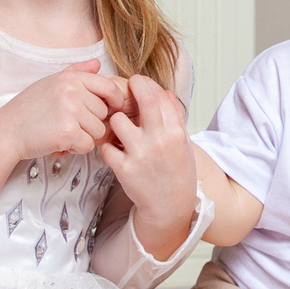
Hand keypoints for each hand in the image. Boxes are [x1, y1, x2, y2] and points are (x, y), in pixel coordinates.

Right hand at [0, 60, 127, 174]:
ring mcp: (71, 111)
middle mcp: (72, 91)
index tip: (112, 108)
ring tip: (63, 133)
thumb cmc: (27, 108)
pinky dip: (77, 149)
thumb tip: (97, 64)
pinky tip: (61, 143)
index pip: (109, 86)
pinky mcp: (68, 132)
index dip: (115, 100)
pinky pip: (88, 145)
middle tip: (70, 124)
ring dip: (85, 137)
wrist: (6, 131)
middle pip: (104, 113)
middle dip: (92, 123)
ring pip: (99, 131)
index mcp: (71, 78)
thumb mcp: (50, 83)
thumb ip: (76, 72)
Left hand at [96, 73, 197, 259]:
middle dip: (131, 88)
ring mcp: (140, 155)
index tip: (137, 82)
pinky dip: (108, 147)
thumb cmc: (178, 172)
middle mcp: (159, 140)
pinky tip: (116, 152)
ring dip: (116, 122)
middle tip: (123, 90)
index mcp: (175, 132)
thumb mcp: (183, 142)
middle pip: (143, 99)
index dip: (145, 84)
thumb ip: (174, 116)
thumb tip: (165, 92)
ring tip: (120, 130)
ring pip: (117, 121)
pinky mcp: (124, 170)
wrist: (171, 205)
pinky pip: (106, 147)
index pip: (159, 95)